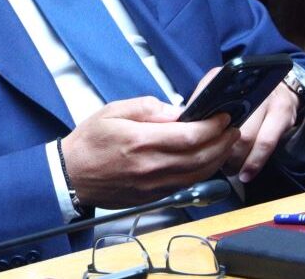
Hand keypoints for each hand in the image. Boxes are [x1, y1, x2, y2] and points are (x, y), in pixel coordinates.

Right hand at [60, 96, 239, 208]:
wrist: (71, 176)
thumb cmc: (89, 142)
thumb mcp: (114, 111)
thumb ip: (148, 108)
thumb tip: (178, 111)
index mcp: (141, 142)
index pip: (190, 136)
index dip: (213, 126)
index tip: (223, 116)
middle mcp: (151, 167)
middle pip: (201, 157)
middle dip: (223, 142)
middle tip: (233, 128)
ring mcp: (154, 185)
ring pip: (199, 174)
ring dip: (218, 158)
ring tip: (226, 143)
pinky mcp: (153, 196)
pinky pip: (187, 185)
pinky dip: (203, 172)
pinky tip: (206, 160)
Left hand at [185, 66, 299, 183]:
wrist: (278, 83)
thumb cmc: (243, 93)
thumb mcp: (220, 91)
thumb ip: (203, 105)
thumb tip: (185, 124)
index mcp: (228, 79)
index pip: (209, 103)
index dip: (203, 128)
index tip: (197, 145)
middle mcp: (250, 87)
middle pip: (230, 125)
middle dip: (220, 150)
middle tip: (214, 162)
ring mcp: (268, 100)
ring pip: (248, 138)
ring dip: (236, 159)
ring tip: (228, 169)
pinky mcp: (283, 116)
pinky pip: (267, 144)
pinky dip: (254, 163)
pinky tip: (246, 173)